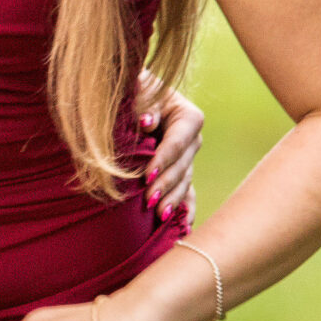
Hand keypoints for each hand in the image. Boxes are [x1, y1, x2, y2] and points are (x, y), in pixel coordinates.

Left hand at [141, 87, 203, 217]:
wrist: (128, 98)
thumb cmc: (132, 91)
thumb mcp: (138, 91)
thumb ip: (145, 105)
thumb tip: (147, 123)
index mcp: (187, 117)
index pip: (178, 141)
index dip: (164, 158)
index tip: (147, 174)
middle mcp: (192, 140)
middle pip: (182, 165)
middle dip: (166, 183)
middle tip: (149, 199)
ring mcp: (188, 159)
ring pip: (184, 183)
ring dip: (172, 200)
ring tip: (160, 215)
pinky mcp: (180, 174)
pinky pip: (186, 195)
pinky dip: (184, 210)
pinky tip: (183, 230)